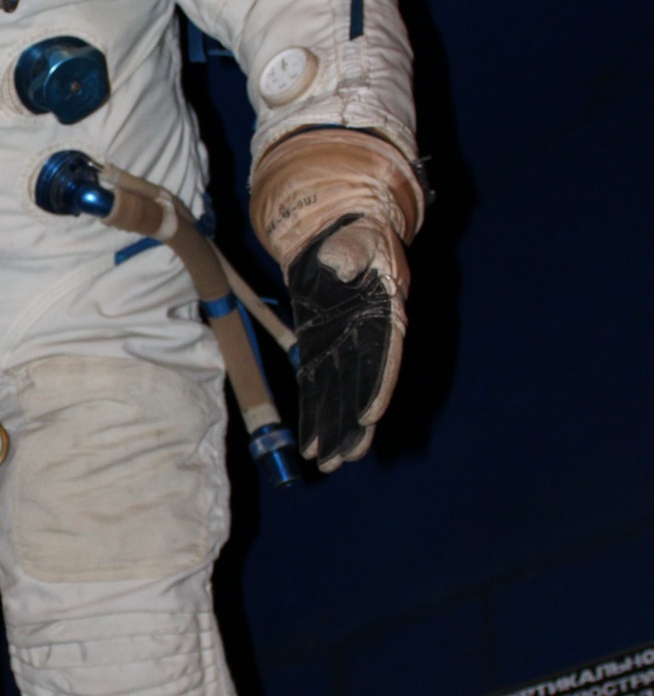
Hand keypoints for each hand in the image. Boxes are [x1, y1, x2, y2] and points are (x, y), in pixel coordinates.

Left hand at [288, 212, 407, 468]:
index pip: (384, 358)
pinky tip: (310, 443)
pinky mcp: (320, 349)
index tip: (368, 417)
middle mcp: (368, 340)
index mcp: (386, 315)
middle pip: (362, 388)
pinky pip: (318, 388)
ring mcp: (344, 348)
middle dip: (352, 425)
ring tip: (327, 462)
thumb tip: (340, 266)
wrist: (339, 233)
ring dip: (334, 430)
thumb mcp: (358, 238)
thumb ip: (351, 253)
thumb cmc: (357, 235)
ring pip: (340, 397)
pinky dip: (314, 415)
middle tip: (342, 458)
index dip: (377, 388)